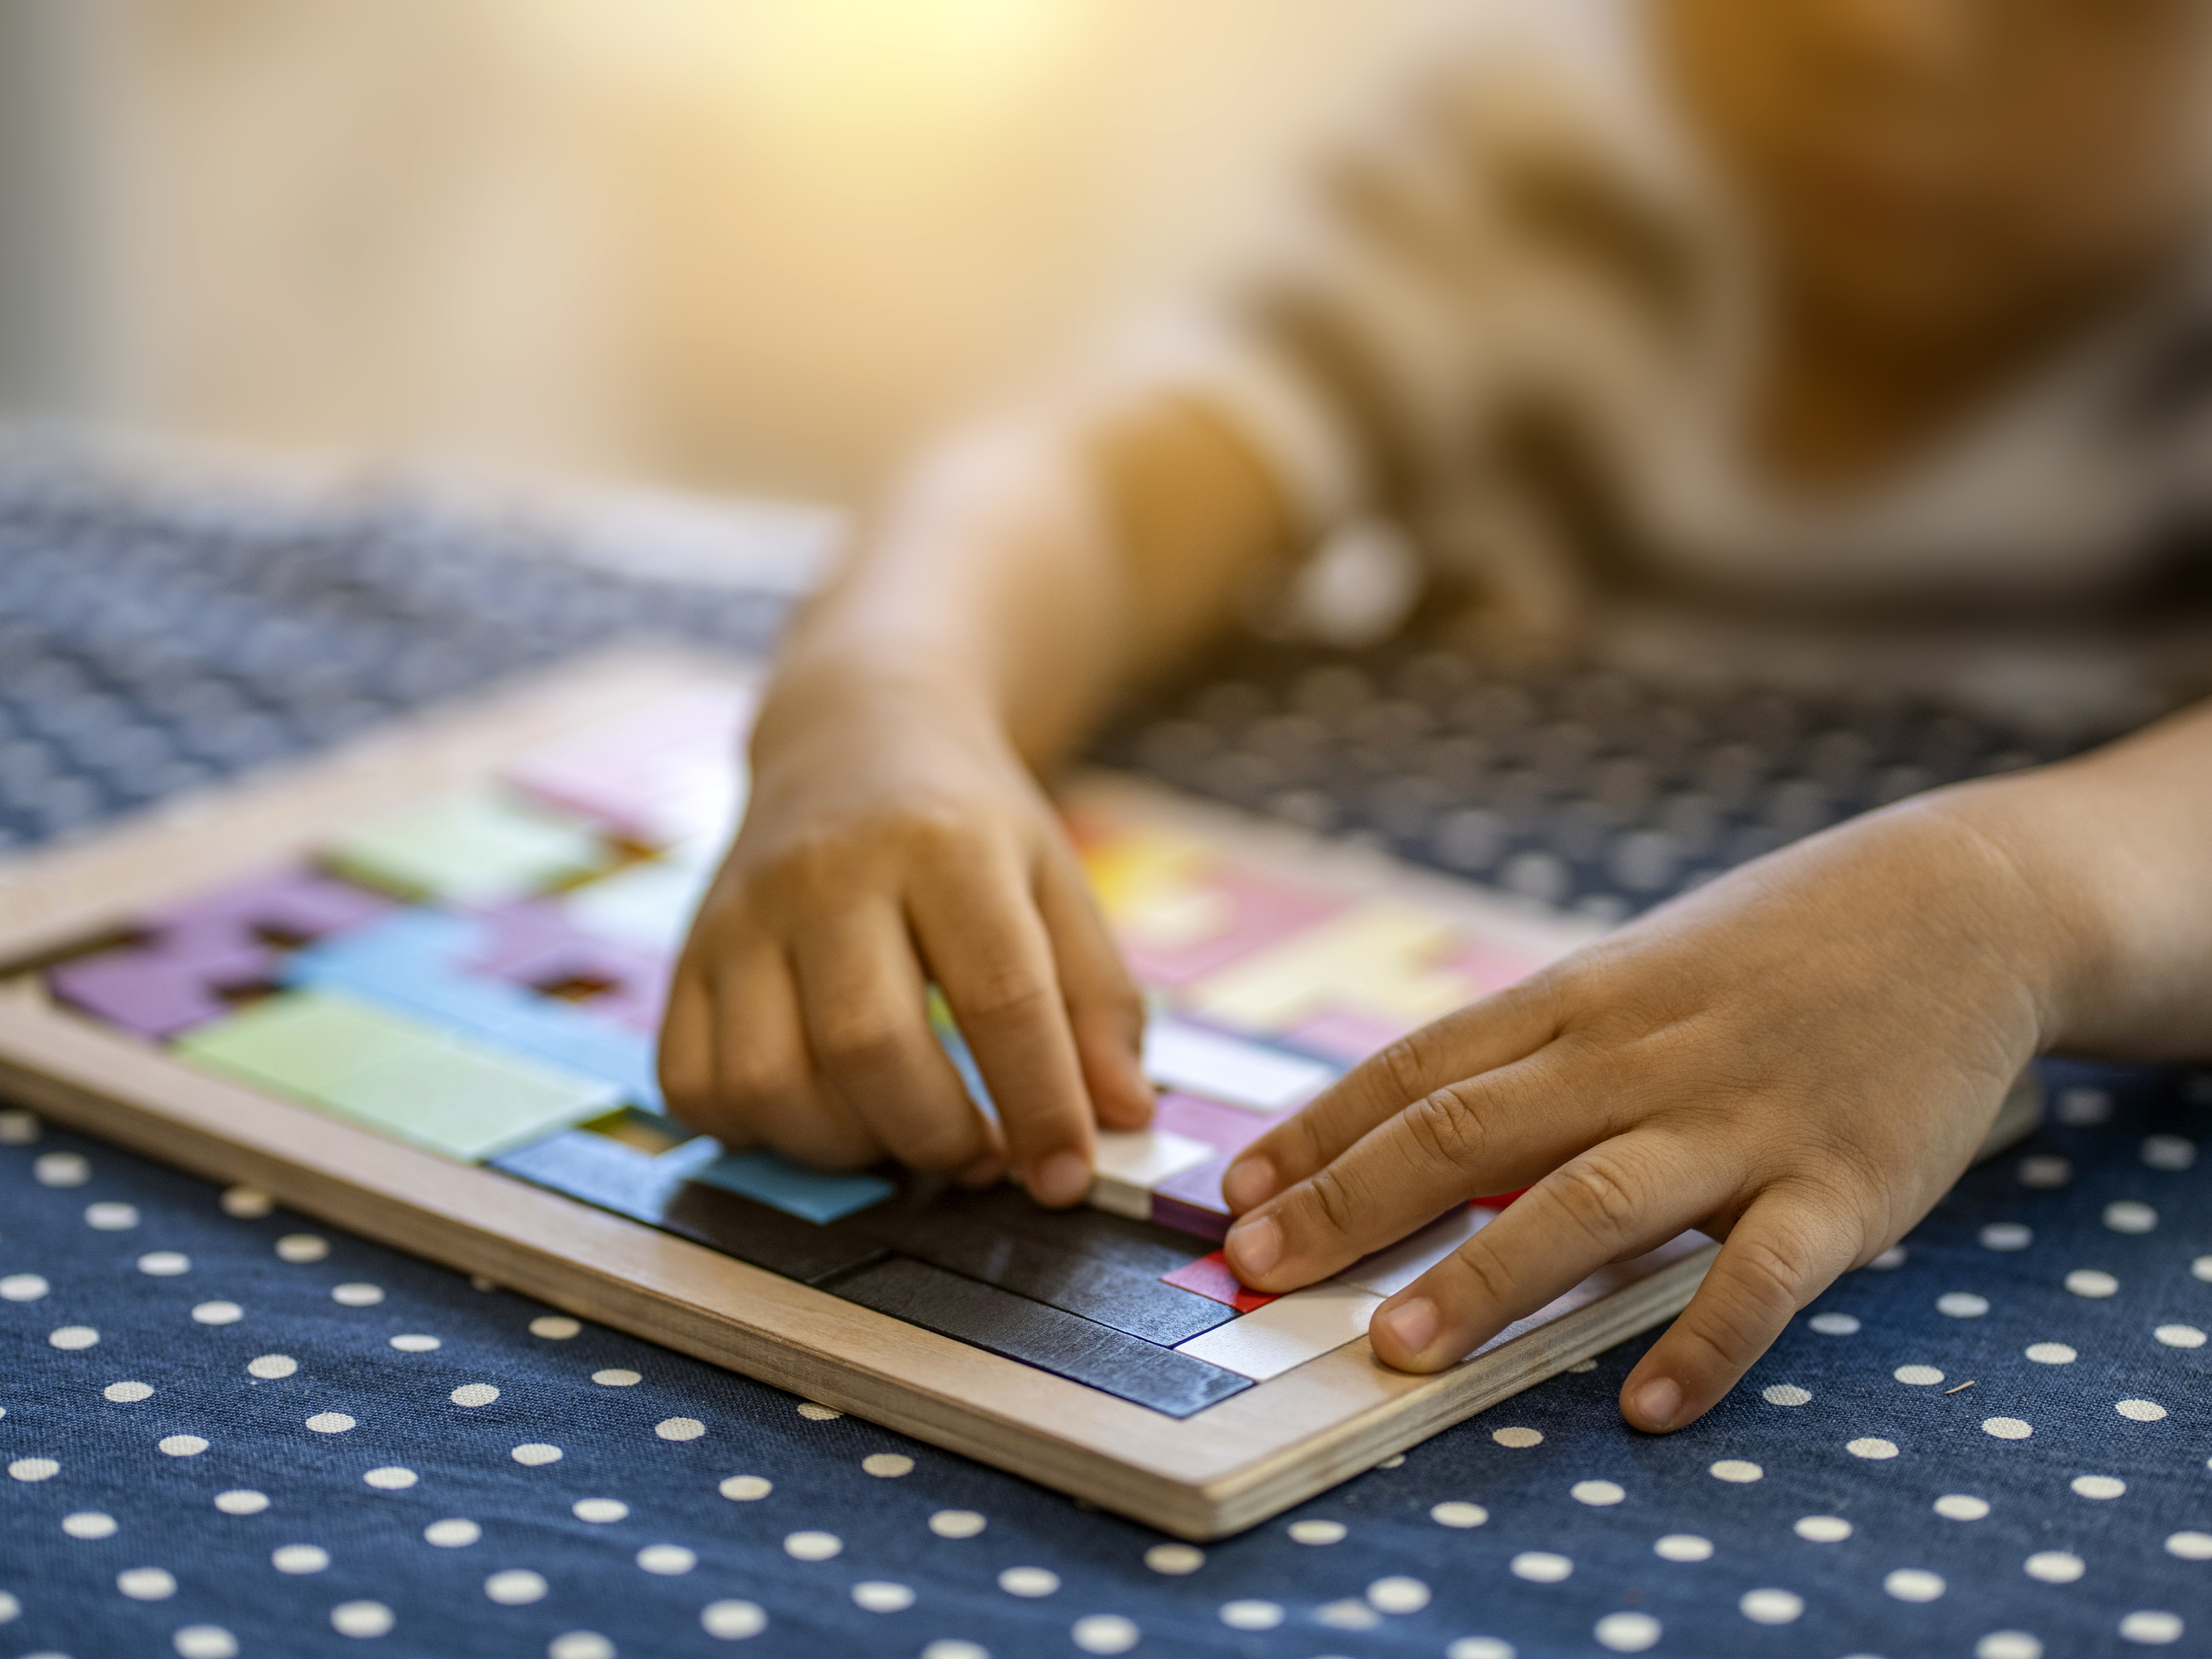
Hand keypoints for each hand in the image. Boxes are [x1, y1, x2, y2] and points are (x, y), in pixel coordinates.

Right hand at [658, 667, 1151, 1204]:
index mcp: (944, 845)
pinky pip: (694, 1083)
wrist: (852, 732)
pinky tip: (818, 1111)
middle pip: (870, 1047)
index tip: (1067, 1176)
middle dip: (936, 1136)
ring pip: (769, 1081)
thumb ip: (1099, 1001)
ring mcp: (741, 913)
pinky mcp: (687, 952)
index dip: (1041, 1106)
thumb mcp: (1056, 880)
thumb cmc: (967, 825)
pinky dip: (756, 1131)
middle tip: (979, 1155)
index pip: (1001, 996)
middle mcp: (828, 873)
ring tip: (901, 1133)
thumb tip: (1123, 1116)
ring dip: (845, 1147)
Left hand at [1219, 794, 2067, 1430]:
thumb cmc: (1770, 947)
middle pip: (1467, 1130)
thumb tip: (1418, 1121)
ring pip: (1590, 1202)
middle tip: (1257, 1267)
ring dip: (1488, 1277)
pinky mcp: (1842, 1183)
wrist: (1957, 903)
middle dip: (1352, 1203)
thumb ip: (1539, 1048)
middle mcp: (1638, 1058)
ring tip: (1399, 1346)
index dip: (1319, 1129)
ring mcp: (1739, 1122)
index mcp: (1580, 1001)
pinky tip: (1645, 1407)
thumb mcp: (1636, 973)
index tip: (1234, 1188)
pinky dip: (1704, 1341)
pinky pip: (1762, 1274)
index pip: (1417, 1067)